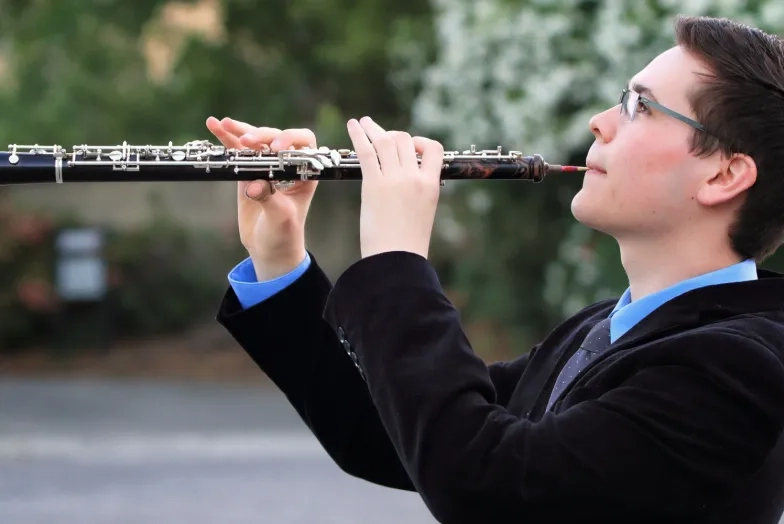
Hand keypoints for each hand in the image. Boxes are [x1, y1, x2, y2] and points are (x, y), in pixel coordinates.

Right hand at [206, 116, 317, 280]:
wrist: (269, 248)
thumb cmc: (284, 233)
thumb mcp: (280, 217)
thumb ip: (269, 199)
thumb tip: (252, 186)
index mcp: (305, 172)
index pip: (303, 143)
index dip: (290, 139)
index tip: (275, 148)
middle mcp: (286, 164)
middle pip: (275, 137)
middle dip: (260, 135)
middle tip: (246, 141)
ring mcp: (266, 166)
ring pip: (255, 141)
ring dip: (239, 131)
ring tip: (222, 124)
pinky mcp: (248, 171)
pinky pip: (237, 151)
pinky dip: (226, 139)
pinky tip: (213, 126)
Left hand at [346, 116, 443, 258]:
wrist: (396, 259)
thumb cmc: (407, 245)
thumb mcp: (423, 213)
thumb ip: (418, 193)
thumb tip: (408, 184)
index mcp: (431, 185)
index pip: (433, 149)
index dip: (420, 142)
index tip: (410, 147)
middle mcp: (415, 178)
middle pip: (406, 141)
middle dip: (392, 135)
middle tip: (379, 135)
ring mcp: (394, 179)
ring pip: (387, 141)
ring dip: (373, 128)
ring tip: (363, 122)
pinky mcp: (373, 184)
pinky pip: (367, 151)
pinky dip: (359, 135)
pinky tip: (352, 125)